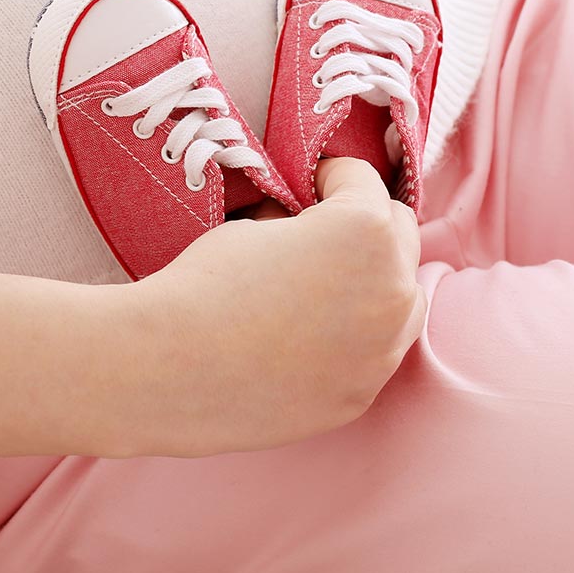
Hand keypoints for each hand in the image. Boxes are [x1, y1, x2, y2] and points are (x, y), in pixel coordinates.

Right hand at [112, 158, 427, 457]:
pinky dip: (355, 336)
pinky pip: (376, 351)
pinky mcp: (362, 395)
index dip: (327, 177)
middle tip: (317, 233)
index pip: (363, 180)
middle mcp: (393, 289)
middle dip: (363, 226)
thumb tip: (302, 225)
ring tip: (321, 287)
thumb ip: (298, 221)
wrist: (171, 367)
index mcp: (367, 231)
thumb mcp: (256, 226)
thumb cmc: (207, 282)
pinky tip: (307, 337)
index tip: (305, 187)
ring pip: (402, 298)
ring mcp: (383, 350)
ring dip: (373, 282)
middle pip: (400, 235)